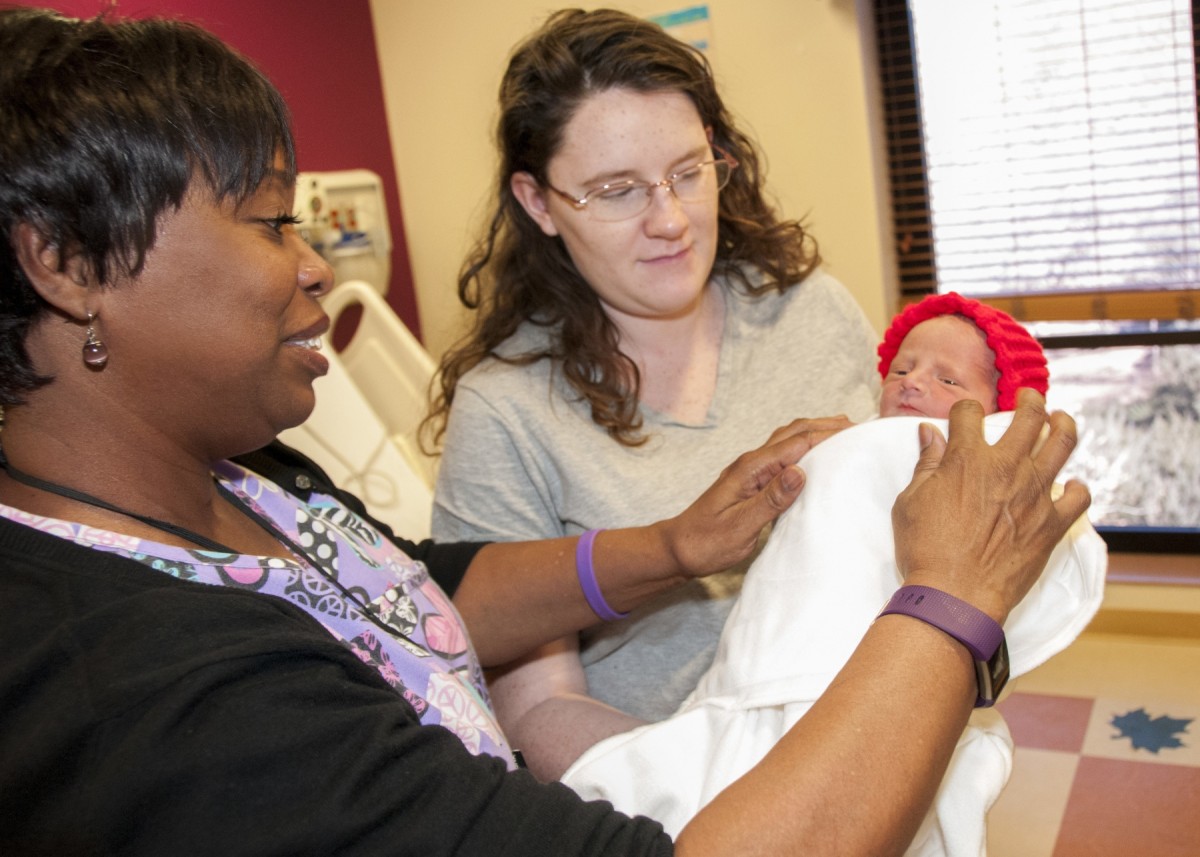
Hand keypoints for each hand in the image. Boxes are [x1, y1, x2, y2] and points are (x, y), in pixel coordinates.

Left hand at [661, 415, 853, 576]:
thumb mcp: (740, 526)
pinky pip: (783, 456)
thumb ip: (770, 499)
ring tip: (845, 434)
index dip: (829, 434)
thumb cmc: (706, 542)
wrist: (678, 550)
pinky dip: (805, 448)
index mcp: (751, 469)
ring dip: (816, 432)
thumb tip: (800, 471)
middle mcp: (751, 463)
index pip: (797, 443)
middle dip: (827, 426)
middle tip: (860, 427)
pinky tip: (817, 457)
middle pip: (794, 433)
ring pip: (788, 441)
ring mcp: (751, 471)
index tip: (859, 430)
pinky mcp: (752, 481)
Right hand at [892, 390, 1091, 622]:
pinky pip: (1079, 497)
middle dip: (1030, 401)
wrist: (956, 594)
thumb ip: (926, 465)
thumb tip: (930, 435)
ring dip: (1063, 425)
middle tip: (1029, 399)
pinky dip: (1077, 488)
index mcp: (968, 459)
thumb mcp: (910, 502)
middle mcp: (1007, 468)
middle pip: (1029, 417)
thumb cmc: (926, 550)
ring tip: (1060, 420)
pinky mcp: (1052, 523)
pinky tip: (1070, 486)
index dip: (965, 410)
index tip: (965, 415)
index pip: (970, 413)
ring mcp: (1035, 494)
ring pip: (1062, 443)